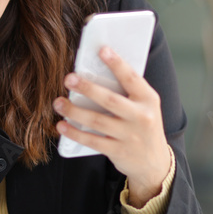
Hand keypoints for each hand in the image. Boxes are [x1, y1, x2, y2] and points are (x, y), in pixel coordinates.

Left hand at [52, 47, 171, 205]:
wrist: (154, 163)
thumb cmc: (143, 126)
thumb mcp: (145, 107)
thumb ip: (128, 91)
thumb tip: (97, 69)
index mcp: (149, 100)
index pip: (132, 79)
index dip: (117, 64)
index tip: (102, 50)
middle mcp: (141, 117)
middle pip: (110, 100)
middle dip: (87, 88)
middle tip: (68, 78)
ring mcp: (130, 136)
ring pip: (97, 121)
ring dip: (74, 111)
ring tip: (58, 103)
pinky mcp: (118, 151)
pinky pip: (92, 141)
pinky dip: (75, 133)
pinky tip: (61, 125)